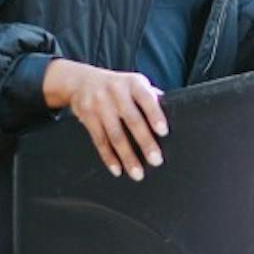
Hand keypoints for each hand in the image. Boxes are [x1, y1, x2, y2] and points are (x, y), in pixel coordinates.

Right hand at [42, 59, 168, 179]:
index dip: (155, 115)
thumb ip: (150, 97)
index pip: (146, 99)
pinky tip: (117, 169)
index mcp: (133, 83)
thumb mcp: (134, 84)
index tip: (164, 131)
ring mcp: (100, 104)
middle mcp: (116, 92)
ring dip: (127, 156)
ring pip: (115, 134)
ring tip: (138, 173)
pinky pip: (99, 140)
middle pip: (132, 120)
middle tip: (156, 160)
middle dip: (145, 142)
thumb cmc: (118, 86)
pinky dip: (109, 157)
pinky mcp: (87, 116)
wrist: (80, 80)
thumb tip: (173, 112)